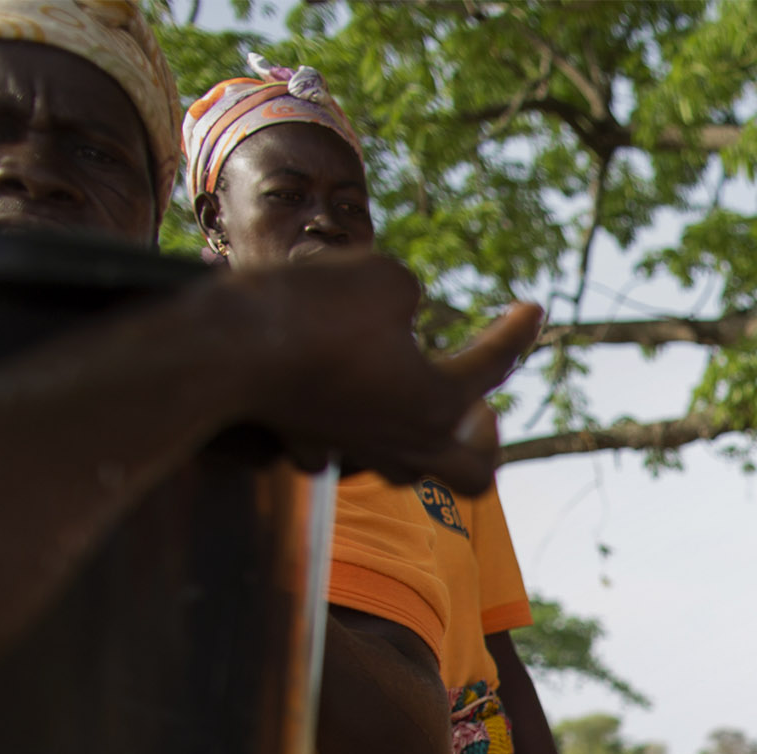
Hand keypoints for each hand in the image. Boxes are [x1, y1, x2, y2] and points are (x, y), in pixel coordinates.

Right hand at [224, 255, 542, 494]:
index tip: (535, 307)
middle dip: (484, 440)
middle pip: (474, 473)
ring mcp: (354, 454)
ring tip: (419, 404)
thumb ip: (407, 295)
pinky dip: (353, 434)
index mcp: (440, 406)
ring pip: (409, 472)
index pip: (495, 367)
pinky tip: (345, 407)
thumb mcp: (382, 277)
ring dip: (423, 441)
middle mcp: (406, 445)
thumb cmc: (310, 309)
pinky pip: (341, 456)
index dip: (519, 332)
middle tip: (481, 407)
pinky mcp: (304, 445)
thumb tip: (402, 308)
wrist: (221, 350)